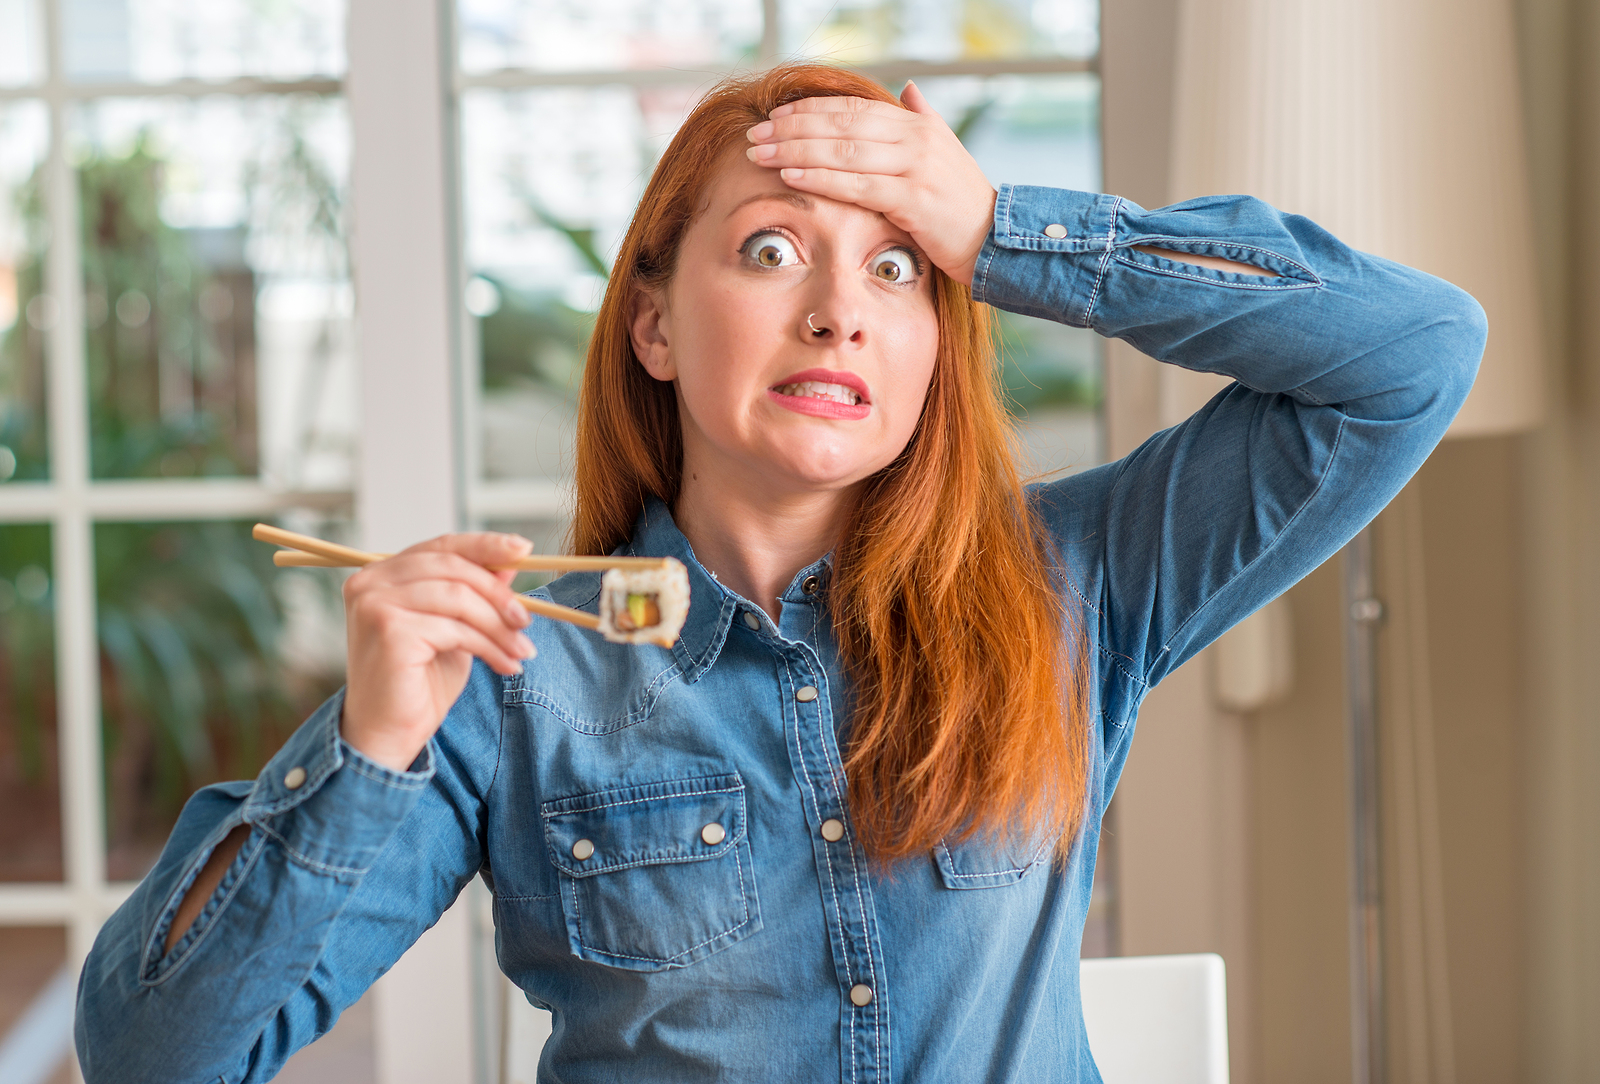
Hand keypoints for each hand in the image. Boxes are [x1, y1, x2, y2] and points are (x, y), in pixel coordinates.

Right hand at [341, 533, 535, 770]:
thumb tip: (508, 562)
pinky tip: (505, 666)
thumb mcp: (456, 629)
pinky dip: (489, 647)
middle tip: (526, 620)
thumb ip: (475, 593)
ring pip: (459, 598)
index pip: (441, 546)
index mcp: (382, 575)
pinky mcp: (389, 630)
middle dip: (498, 594)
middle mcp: (371, 582)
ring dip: (499, 626)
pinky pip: (456, 629)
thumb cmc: (419, 682)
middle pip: (453, 568)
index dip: (485, 545)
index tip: (524, 549)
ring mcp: (375, 604)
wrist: (388, 734)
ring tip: (522, 650)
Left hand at [744, 82, 997, 286]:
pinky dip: (820, 179)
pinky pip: (857, 185)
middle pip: (841, 125)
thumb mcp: (944, 151)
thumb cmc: (962, 202)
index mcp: (917, 125)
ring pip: (844, 151)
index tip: (775, 116)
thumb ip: (922, 117)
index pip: (853, 108)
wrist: (993, 239)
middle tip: (755, 134)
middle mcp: (916, 139)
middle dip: (793, 128)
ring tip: (761, 154)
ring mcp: (915, 167)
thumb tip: (907, 89)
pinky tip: (791, 176)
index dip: (811, 110)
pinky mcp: (913, 200)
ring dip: (796, 151)